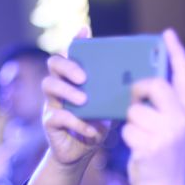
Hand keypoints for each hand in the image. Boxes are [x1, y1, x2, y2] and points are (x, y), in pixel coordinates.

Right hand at [41, 27, 110, 168]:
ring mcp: (51, 103)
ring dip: (67, 91)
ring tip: (84, 100)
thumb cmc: (96, 126)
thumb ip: (112, 94)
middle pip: (53, 64)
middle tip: (83, 77)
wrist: (82, 153)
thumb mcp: (106, 108)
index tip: (85, 31)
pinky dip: (75, 122)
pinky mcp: (49, 122)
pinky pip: (57, 116)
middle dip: (68, 66)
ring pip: (49, 85)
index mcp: (74, 79)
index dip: (76, 41)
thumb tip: (135, 81)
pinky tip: (90, 128)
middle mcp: (60, 86)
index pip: (72, 54)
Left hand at [120, 28, 184, 184]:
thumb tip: (145, 81)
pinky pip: (128, 130)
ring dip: (132, 123)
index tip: (166, 34)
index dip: (175, 52)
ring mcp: (168, 133)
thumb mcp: (173, 127)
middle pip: (154, 85)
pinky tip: (138, 149)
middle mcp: (182, 119)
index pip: (183, 75)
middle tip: (135, 98)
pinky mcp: (151, 146)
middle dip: (139, 90)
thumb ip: (165, 105)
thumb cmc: (163, 154)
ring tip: (142, 137)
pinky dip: (127, 138)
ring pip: (135, 111)